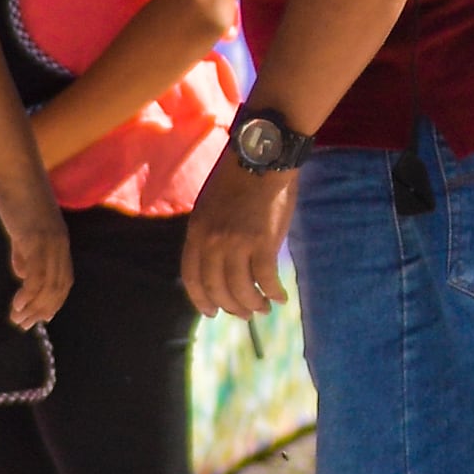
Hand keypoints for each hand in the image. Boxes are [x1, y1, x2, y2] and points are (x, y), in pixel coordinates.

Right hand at [0, 186, 72, 330]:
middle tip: (26, 325)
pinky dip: (28, 294)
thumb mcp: (23, 230)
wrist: (18, 175)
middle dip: (44, 309)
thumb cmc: (19, 199)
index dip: (55, 300)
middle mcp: (60, 246)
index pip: (64, 279)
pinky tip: (17, 304)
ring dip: (34, 306)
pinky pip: (35, 274)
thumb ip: (23, 252)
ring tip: (19, 320)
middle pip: (59, 287)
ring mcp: (49, 243)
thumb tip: (21, 274)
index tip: (42, 316)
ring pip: (48, 285)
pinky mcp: (35, 240)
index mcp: (60, 243)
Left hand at [184, 156, 294, 320]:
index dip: (201, 299)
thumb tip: (218, 261)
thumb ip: (209, 233)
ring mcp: (236, 243)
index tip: (213, 312)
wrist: (262, 159)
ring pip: (241, 288)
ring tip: (264, 308)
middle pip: (216, 288)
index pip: (192, 277)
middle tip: (244, 314)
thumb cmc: (239, 178)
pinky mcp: (263, 243)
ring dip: (253, 304)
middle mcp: (212, 242)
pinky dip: (274, 292)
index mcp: (196, 232)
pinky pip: (266, 278)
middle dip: (231, 306)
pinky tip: (281, 297)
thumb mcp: (209, 206)